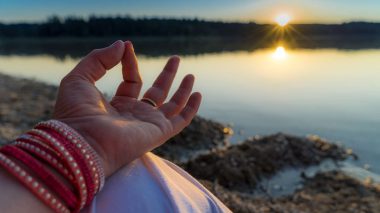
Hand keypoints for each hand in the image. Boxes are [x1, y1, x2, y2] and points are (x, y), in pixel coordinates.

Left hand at [53, 41, 201, 176]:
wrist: (82, 143)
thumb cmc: (75, 114)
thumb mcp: (79, 78)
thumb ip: (99, 59)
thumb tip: (122, 45)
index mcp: (116, 106)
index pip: (132, 80)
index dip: (130, 62)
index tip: (127, 46)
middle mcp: (135, 116)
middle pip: (156, 92)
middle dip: (166, 75)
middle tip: (175, 58)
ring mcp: (148, 124)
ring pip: (171, 105)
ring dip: (182, 89)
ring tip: (190, 74)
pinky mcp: (159, 132)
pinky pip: (181, 120)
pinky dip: (191, 108)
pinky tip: (198, 94)